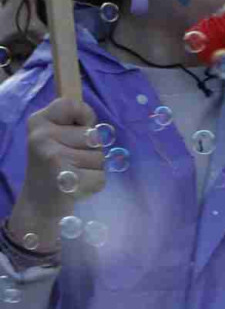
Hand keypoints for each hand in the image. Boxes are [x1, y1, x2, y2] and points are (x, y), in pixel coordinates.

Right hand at [9, 96, 105, 245]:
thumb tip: (100, 128)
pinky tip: (76, 186)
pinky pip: (101, 177)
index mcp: (38, 121)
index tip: (78, 130)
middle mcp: (42, 136)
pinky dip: (95, 184)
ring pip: (100, 157)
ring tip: (73, 173)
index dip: (86, 117)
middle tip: (72, 161)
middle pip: (94, 135)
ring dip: (93, 168)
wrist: (39, 203)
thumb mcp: (55, 137)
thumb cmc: (54, 166)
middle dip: (92, 150)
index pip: (74, 104)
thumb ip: (74, 124)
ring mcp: (53, 156)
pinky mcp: (66, 179)